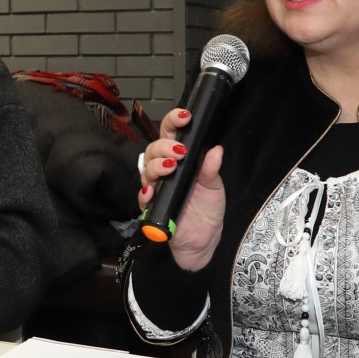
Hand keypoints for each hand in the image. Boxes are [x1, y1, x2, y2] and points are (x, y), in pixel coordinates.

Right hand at [135, 107, 225, 271]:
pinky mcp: (151, 207)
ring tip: (171, 166)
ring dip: (157, 165)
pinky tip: (153, 190)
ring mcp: (157, 188)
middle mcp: (165, 171)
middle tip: (179, 151)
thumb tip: (215, 150)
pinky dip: (146, 192)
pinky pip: (143, 197)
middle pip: (153, 149)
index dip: (173, 122)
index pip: (171, 135)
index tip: (184, 117)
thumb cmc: (207, 210)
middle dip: (163, 146)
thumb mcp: (214, 187)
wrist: (204, 240)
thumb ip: (211, 169)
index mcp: (180, 160)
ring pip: (146, 169)